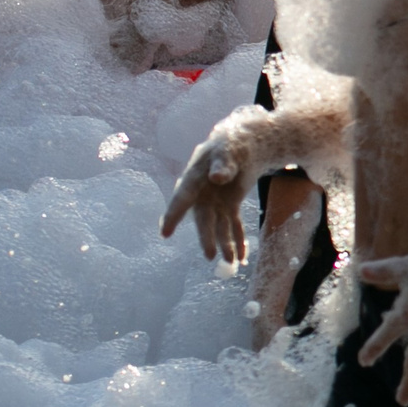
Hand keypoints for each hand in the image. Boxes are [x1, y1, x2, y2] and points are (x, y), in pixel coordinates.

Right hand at [161, 125, 258, 265]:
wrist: (242, 143)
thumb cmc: (229, 144)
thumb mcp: (227, 150)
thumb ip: (223, 164)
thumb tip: (217, 178)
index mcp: (194, 178)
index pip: (182, 198)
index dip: (173, 216)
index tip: (165, 233)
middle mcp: (202, 194)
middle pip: (202, 219)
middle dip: (206, 237)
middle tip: (209, 255)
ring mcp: (216, 201)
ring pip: (219, 226)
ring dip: (226, 244)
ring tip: (230, 262)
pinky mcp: (230, 205)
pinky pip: (233, 225)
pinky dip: (239, 239)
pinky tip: (242, 257)